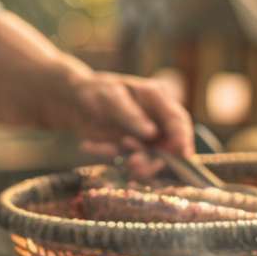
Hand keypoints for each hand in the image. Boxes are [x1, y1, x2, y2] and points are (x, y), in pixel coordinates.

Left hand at [58, 71, 193, 161]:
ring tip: (116, 157)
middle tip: (135, 166)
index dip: (184, 139)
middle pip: (168, 145)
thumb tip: (152, 133)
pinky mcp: (127, 148)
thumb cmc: (94, 90)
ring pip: (149, 157)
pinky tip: (88, 145)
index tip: (183, 157)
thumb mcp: (111, 97)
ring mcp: (142, 136)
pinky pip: (125, 159)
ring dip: (137, 163)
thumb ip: (130, 115)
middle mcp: (154, 119)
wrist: (72, 99)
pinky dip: (108, 155)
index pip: (178, 120)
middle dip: (156, 160)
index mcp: (156, 99)